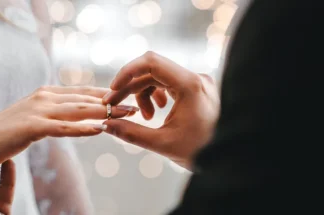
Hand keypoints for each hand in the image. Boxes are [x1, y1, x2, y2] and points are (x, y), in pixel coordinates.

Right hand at [0, 86, 137, 163]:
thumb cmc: (14, 128)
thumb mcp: (40, 113)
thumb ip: (60, 110)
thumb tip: (84, 111)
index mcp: (50, 92)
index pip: (85, 91)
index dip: (108, 94)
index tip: (129, 97)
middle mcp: (47, 96)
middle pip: (86, 99)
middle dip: (113, 102)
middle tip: (135, 106)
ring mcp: (39, 109)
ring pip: (79, 110)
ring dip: (105, 112)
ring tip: (126, 115)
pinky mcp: (33, 126)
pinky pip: (63, 128)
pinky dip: (83, 128)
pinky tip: (100, 129)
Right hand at [103, 52, 219, 169]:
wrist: (229, 157)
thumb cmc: (201, 151)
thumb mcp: (162, 143)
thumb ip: (130, 132)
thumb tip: (105, 124)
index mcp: (190, 85)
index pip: (151, 62)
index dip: (127, 72)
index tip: (113, 89)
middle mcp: (195, 78)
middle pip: (152, 71)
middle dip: (131, 87)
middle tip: (114, 106)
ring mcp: (197, 82)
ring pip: (159, 77)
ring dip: (144, 94)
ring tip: (145, 117)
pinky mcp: (197, 89)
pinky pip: (170, 84)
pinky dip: (157, 95)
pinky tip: (156, 112)